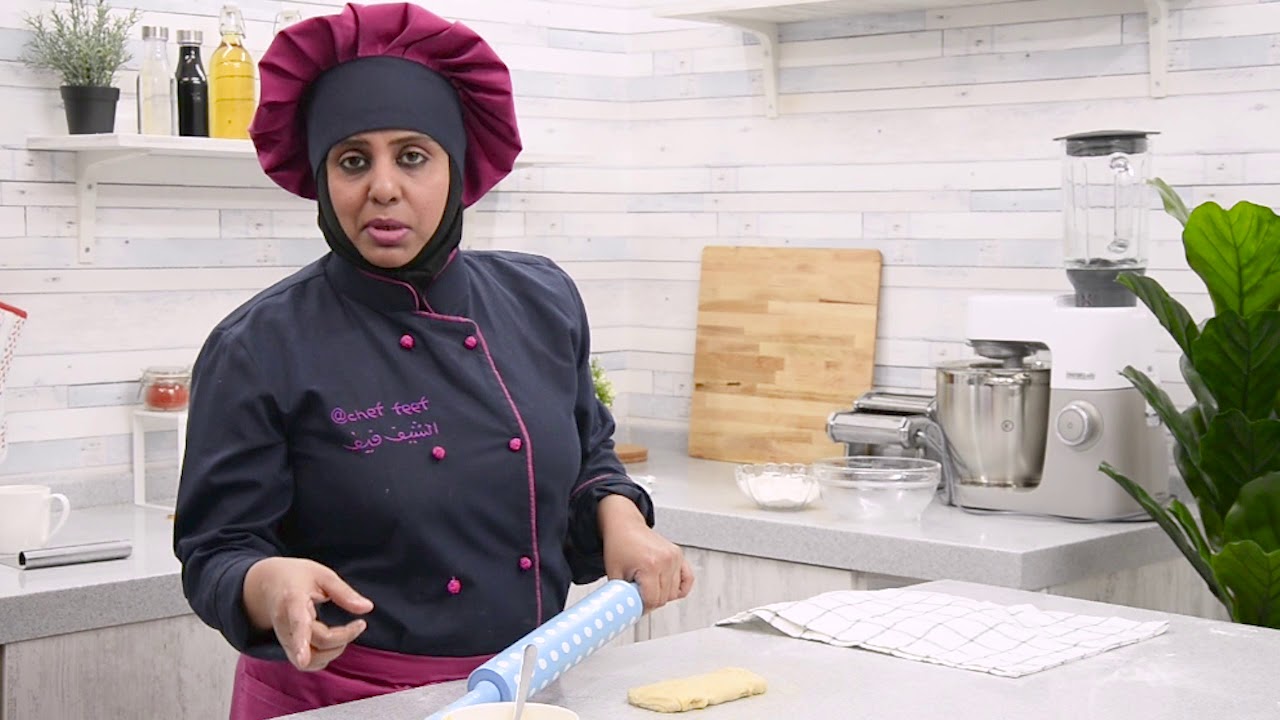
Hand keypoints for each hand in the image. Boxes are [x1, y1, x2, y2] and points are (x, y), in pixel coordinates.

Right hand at [242, 557, 373, 671]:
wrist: (267, 584)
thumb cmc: (297, 576)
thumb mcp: (322, 575)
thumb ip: (344, 592)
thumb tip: (367, 608)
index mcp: (292, 601)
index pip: (297, 624)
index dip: (300, 642)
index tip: (302, 659)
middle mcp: (285, 625)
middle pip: (318, 642)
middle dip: (344, 636)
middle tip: (359, 624)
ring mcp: (285, 639)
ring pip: (312, 660)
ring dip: (335, 650)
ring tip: (346, 632)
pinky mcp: (288, 648)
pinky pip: (309, 664)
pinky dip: (326, 657)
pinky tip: (335, 641)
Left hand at [598, 494, 693, 610]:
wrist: (624, 525)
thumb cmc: (619, 545)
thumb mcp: (614, 574)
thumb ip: (621, 595)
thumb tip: (625, 612)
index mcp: (650, 565)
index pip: (652, 600)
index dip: (642, 607)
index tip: (634, 605)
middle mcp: (665, 560)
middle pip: (664, 598)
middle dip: (650, 601)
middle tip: (638, 593)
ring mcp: (674, 557)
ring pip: (674, 593)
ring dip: (662, 594)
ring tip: (647, 584)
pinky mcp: (678, 555)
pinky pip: (688, 579)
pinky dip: (679, 587)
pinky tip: (668, 588)